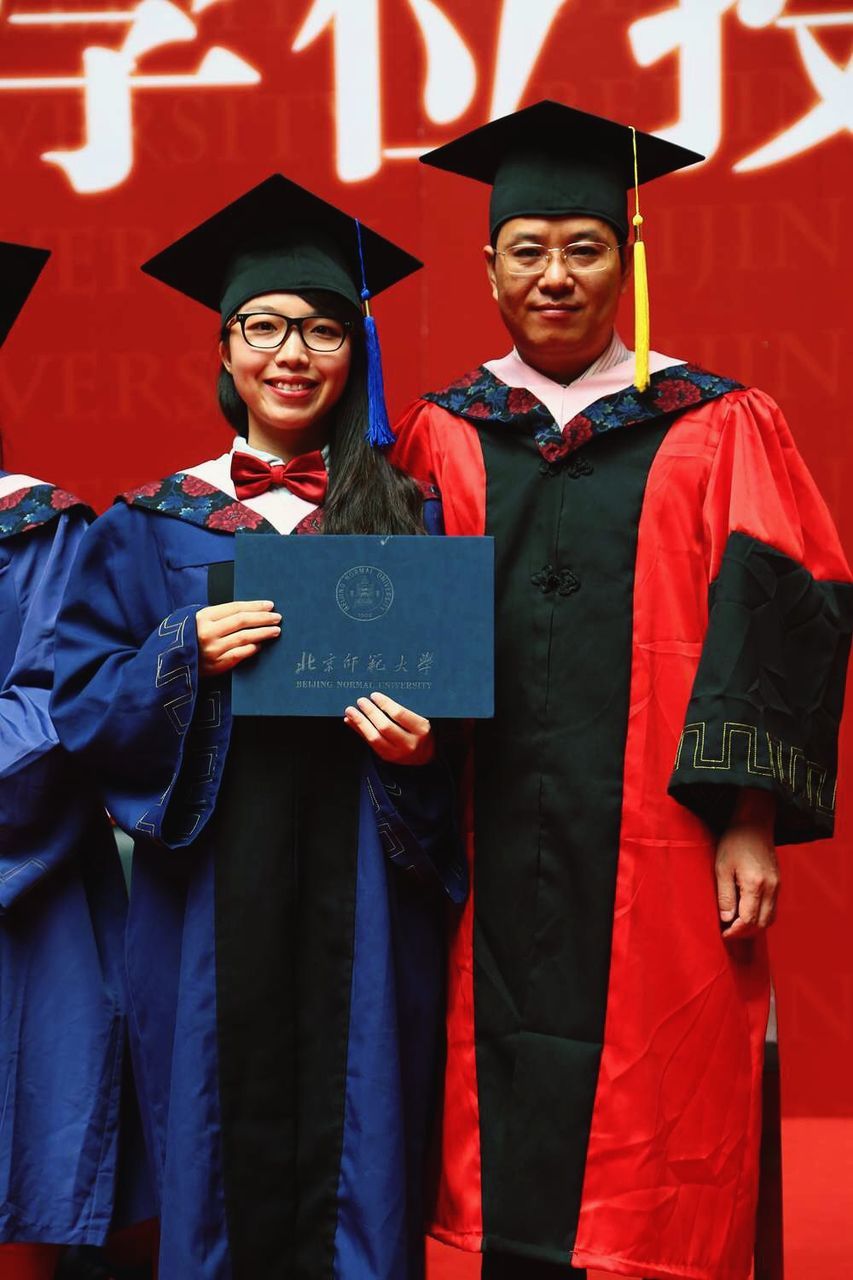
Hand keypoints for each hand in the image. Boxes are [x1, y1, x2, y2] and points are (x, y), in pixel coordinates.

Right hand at [196, 600, 280, 676]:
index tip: (269, 605)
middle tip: (278, 618)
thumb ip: (219, 616)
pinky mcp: (216, 664)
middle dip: (263, 618)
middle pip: (242, 621)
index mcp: (204, 617)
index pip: (235, 608)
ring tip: (275, 631)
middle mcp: (208, 631)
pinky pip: (239, 654)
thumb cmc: (190, 638)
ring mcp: (212, 649)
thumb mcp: (198, 620)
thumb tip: (250, 611)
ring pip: (244, 637)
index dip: (254, 606)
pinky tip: (260, 645)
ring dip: (262, 633)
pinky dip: (252, 649)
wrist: (173, 661)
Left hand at [343, 692, 434, 764]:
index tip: (374, 695)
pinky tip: (351, 722)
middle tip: (361, 701)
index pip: (399, 714)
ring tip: (350, 711)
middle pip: (385, 726)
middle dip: (370, 712)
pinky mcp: (387, 757)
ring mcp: (398, 753)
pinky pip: (370, 743)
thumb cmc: (421, 732)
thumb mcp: (419, 719)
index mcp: (421, 729)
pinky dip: (359, 731)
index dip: (385, 704)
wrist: (426, 756)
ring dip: (360, 722)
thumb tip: (377, 697)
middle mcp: (410, 743)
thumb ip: (402, 710)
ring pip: (375, 737)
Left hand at [716, 790, 778, 940]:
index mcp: (755, 884)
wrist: (753, 823)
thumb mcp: (722, 868)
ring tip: (736, 926)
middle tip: (728, 933)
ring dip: (754, 927)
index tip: (723, 934)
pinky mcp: (778, 883)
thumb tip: (726, 920)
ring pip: (770, 919)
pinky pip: (772, 908)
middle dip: (745, 933)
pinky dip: (761, 916)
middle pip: (762, 924)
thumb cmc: (734, 842)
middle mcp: (771, 888)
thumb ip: (725, 896)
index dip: (736, 931)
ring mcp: (777, 886)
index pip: (749, 920)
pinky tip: (747, 913)